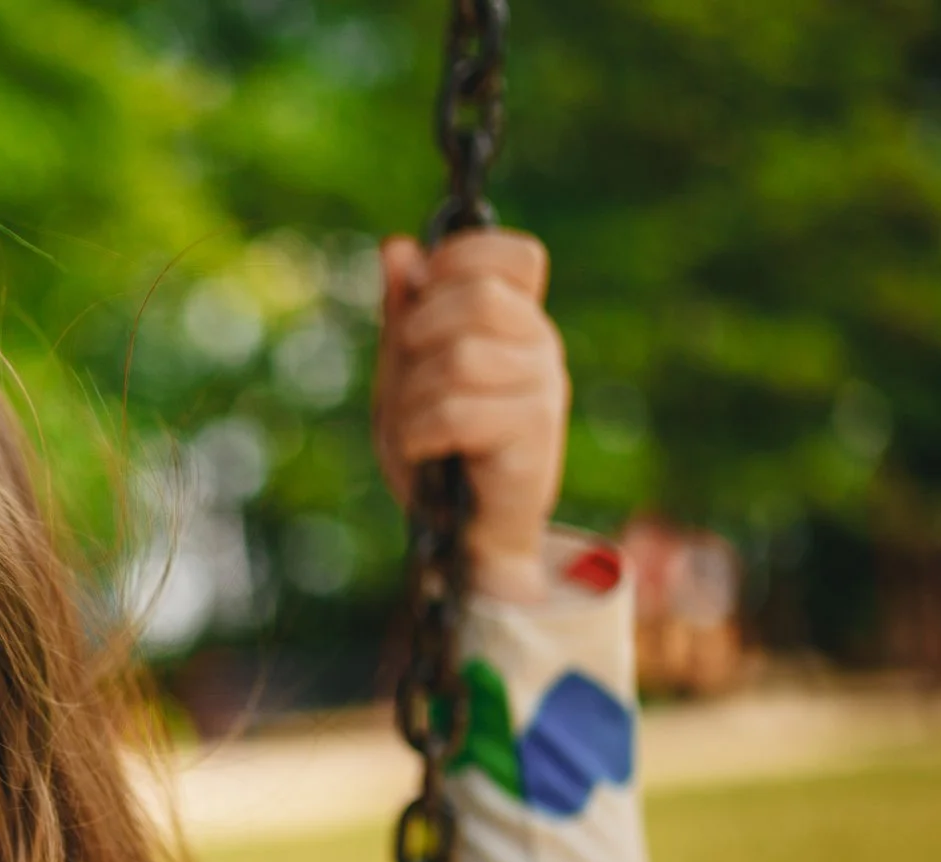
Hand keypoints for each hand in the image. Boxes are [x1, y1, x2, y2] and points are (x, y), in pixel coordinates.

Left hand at [371, 229, 569, 599]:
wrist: (466, 535)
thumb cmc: (437, 450)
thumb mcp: (405, 373)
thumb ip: (403, 314)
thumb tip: (397, 247)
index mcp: (515, 320)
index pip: (514, 255)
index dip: (463, 260)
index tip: (425, 298)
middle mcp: (540, 346)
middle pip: (478, 297)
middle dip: (419, 333)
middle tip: (409, 378)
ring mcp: (542, 389)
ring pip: (461, 356)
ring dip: (413, 394)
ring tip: (414, 426)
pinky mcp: (533, 436)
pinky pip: (456, 411)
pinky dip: (419, 432)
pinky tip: (425, 451)